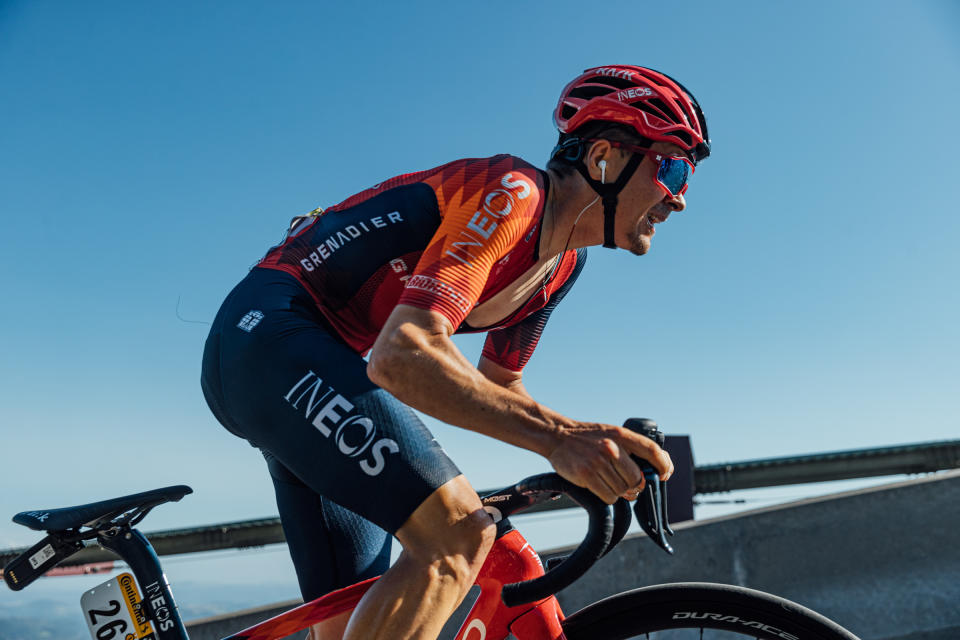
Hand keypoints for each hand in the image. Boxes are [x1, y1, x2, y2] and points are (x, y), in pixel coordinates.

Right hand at [546, 422, 673, 503]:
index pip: (652, 450)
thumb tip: (652, 472)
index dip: (663, 465)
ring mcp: (598, 461)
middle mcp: (611, 447)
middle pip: (637, 479)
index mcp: (621, 435)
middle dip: (635, 487)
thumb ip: (631, 449)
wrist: (557, 436)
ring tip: (608, 481)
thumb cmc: (588, 437)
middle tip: (627, 485)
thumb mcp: (612, 434)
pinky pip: (609, 497)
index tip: (664, 474)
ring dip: (619, 492)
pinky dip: (608, 496)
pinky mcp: (586, 474)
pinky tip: (599, 486)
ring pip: (623, 491)